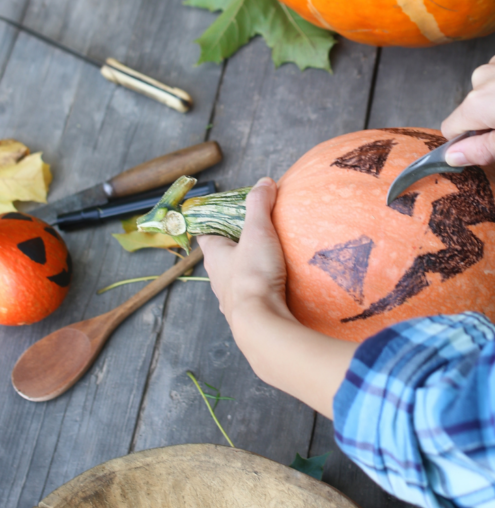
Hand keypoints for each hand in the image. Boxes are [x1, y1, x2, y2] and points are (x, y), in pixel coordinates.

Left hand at [198, 177, 357, 418]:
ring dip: (247, 270)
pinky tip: (276, 287)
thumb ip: (259, 204)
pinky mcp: (248, 316)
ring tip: (269, 260)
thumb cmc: (253, 275)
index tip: (225, 214)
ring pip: (235, 280)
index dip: (212, 222)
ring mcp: (231, 300)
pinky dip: (261, 290)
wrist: (262, 325)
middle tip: (254, 234)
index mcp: (214, 257)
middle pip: (221, 257)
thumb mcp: (258, 232)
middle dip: (234, 246)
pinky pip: (253, 298)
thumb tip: (264, 182)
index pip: (205, 234)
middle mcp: (218, 279)